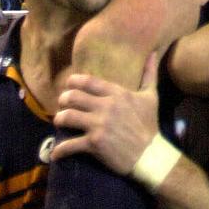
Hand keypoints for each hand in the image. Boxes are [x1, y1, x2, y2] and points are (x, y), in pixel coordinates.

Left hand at [52, 53, 160, 173]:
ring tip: (59, 121)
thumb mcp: (151, 96)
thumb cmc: (150, 125)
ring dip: (59, 119)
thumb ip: (149, 74)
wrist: (150, 155)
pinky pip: (70, 145)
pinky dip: (60, 150)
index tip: (68, 84)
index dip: (74, 81)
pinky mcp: (94, 144)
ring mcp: (99, 125)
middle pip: (73, 97)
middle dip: (63, 99)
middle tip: (62, 104)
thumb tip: (153, 53)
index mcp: (117, 93)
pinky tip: (56, 153)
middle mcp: (106, 106)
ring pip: (68, 117)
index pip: (88, 81)